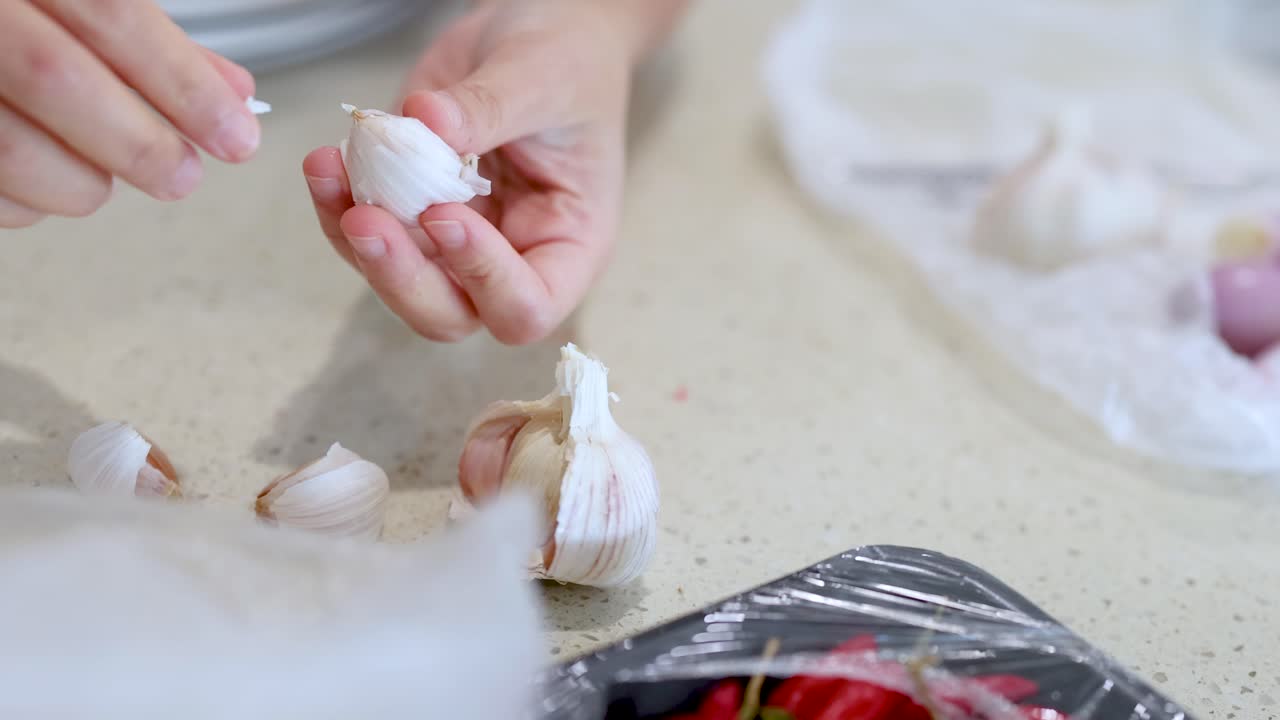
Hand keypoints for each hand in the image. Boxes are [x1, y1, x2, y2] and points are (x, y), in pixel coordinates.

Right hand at [0, 1, 260, 227]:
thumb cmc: (20, 19)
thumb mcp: (74, 4)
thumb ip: (148, 40)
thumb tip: (232, 93)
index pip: (109, 11)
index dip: (181, 80)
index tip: (234, 135)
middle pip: (54, 75)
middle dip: (136, 142)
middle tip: (181, 176)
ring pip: (6, 146)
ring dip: (77, 182)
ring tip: (101, 180)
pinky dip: (24, 203)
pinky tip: (42, 185)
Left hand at [303, 1, 644, 344]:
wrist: (536, 32)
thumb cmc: (569, 64)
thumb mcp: (542, 78)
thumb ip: (490, 106)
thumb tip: (425, 123)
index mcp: (568, 245)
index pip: (526, 306)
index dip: (483, 278)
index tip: (445, 214)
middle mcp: (511, 258)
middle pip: (451, 313)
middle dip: (402, 277)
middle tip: (366, 220)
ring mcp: (456, 242)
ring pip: (397, 280)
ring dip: (355, 240)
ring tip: (329, 173)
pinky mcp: (413, 213)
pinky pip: (367, 233)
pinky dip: (337, 203)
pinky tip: (325, 163)